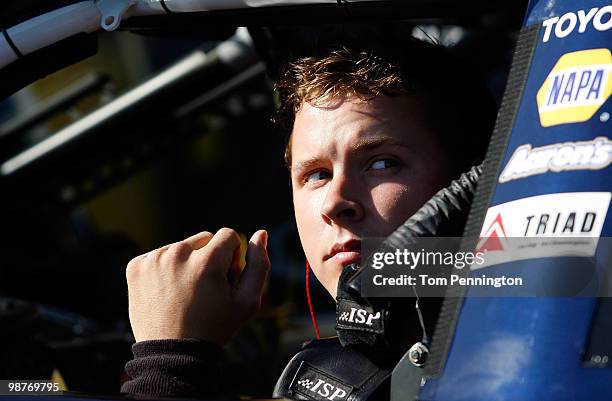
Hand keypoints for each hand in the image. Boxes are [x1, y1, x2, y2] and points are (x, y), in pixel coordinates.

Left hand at [126, 228, 269, 344]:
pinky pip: (159, 255)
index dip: (232, 258)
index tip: (224, 280)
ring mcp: (153, 259)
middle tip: (205, 289)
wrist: (172, 355)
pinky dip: (166, 269)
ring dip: (188, 263)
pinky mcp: (136, 267)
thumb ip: (259, 264)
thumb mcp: (247, 302)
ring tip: (186, 293)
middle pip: (204, 238)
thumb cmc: (214, 328)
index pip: (228, 235)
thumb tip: (261, 234)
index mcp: (206, 261)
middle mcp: (177, 254)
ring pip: (181, 246)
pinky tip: (169, 292)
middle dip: (210, 257)